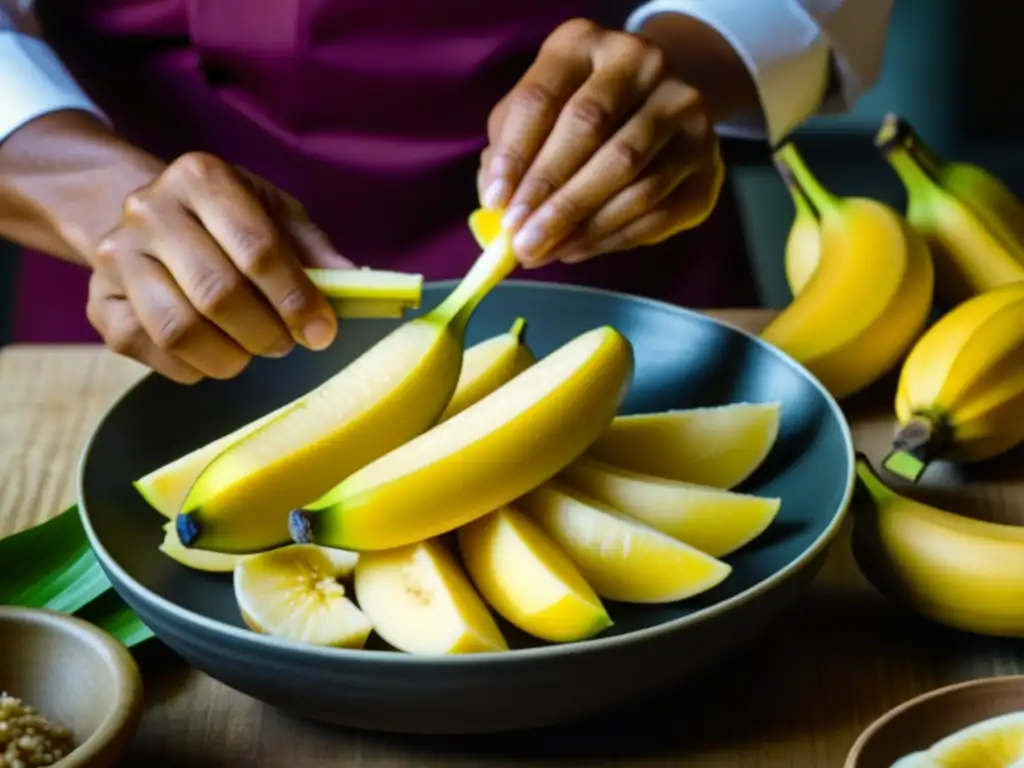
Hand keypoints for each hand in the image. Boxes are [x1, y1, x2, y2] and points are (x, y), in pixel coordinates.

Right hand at [87, 152, 352, 383]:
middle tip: (286, 343)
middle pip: (217, 293)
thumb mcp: (277, 216)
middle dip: (266, 332)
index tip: (322, 331)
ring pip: (178, 330)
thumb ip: (315, 250)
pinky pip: (151, 352)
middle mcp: (149, 210)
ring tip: (252, 350)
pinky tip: (215, 353)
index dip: (295, 298)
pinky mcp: (99, 302)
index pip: (257, 249)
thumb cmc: (231, 221)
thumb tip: (354, 284)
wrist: (153, 219)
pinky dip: (193, 368)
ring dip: (230, 357)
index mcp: (200, 177)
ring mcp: (116, 256)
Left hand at [478, 18, 724, 267]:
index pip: (542, 98)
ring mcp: (683, 108)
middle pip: (589, 129)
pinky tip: (577, 249)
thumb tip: (499, 209)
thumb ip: (511, 151)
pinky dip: (611, 236)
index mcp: (585, 43)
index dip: (516, 155)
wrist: (657, 107)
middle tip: (521, 239)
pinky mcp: (707, 158)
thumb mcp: (538, 115)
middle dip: (549, 194)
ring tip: (544, 252)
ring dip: (580, 223)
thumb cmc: (578, 113)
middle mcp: (642, 63)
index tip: (497, 203)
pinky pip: (657, 208)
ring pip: (628, 173)